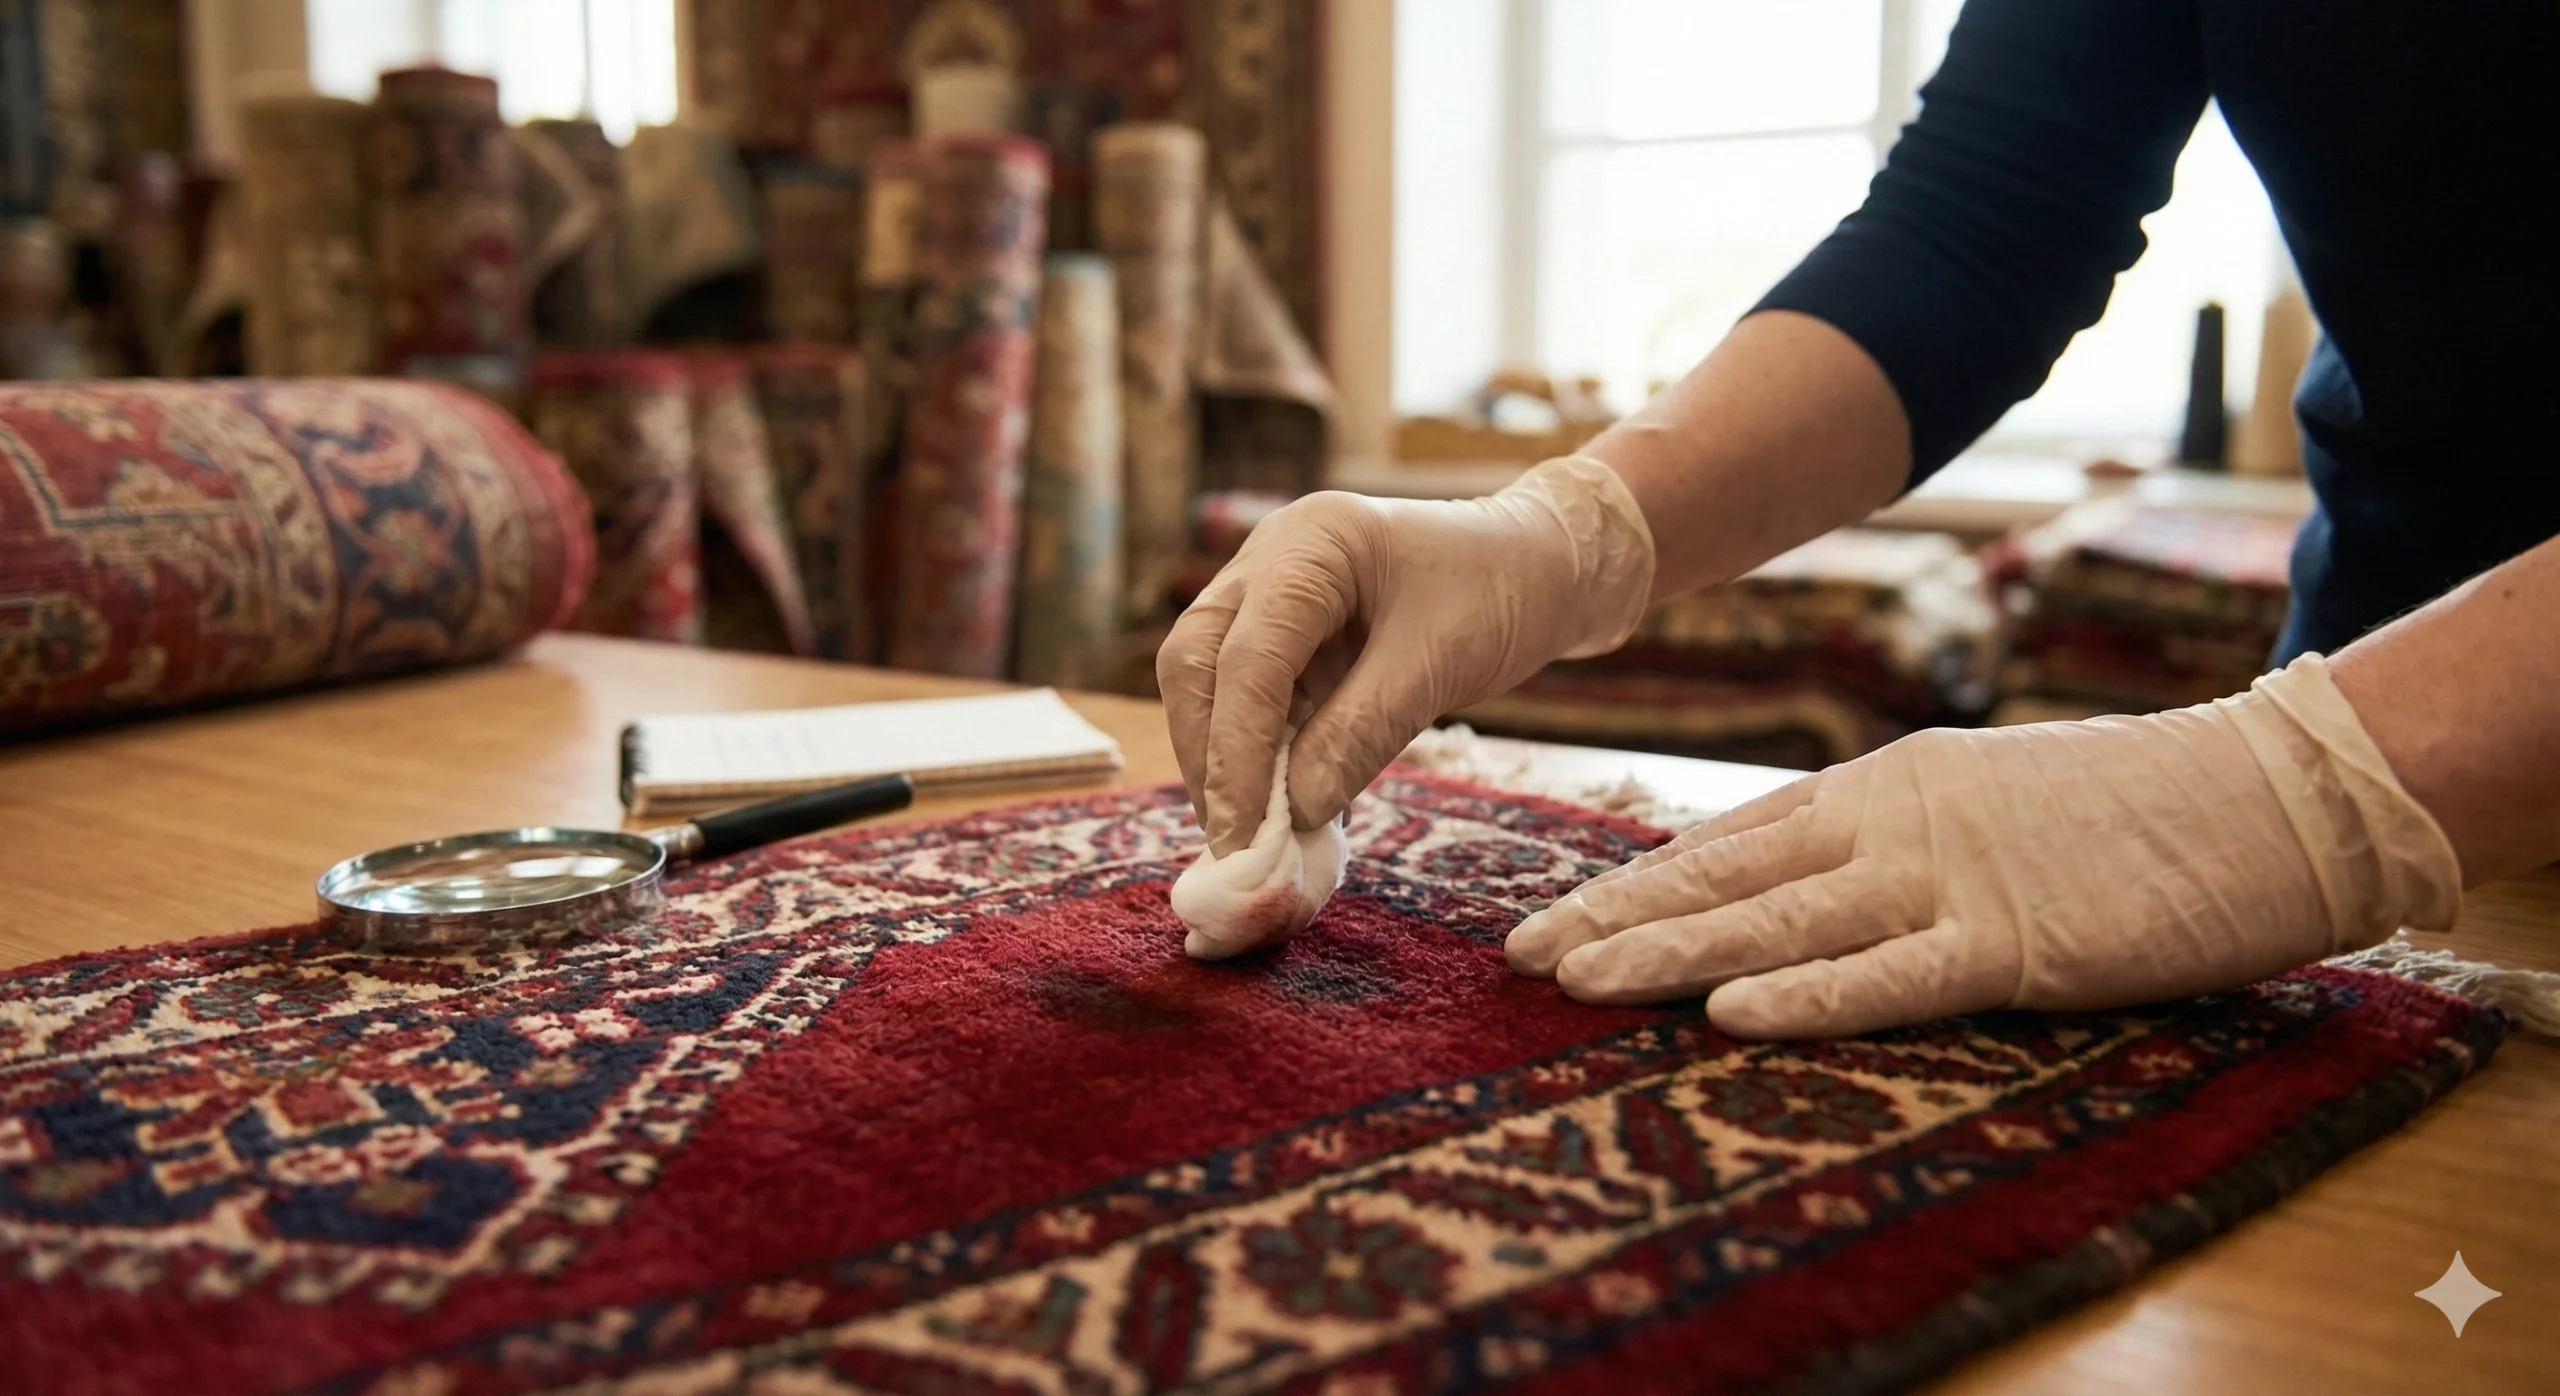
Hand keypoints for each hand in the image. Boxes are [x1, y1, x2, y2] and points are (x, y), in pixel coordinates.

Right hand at [1159, 457, 1654, 853]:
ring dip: (1225, 766)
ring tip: (1258, 840)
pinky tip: (1283, 812)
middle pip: (1195, 664)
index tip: (1247, 833)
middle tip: (1238, 844)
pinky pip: (1249, 703)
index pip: (1245, 656)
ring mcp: (1267, 597)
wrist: (1537, 566)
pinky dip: (1259, 760)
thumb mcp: (1439, 665)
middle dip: (1211, 759)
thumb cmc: (1500, 594)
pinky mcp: (1284, 639)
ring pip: (1208, 687)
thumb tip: (1293, 812)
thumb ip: (1361, 733)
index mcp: (1309, 543)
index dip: (1238, 751)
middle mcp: (1269, 561)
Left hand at [1505, 655, 2463, 1036]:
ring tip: (1572, 979)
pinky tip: (1728, 1014)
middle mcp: (1891, 823)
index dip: (1636, 881)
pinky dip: (1808, 998)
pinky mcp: (2015, 939)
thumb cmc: (2128, 809)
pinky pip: (1892, 976)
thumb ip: (1892, 838)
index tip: (1554, 914)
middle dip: (1614, 916)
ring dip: (1667, 952)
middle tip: (1516, 956)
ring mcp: (1947, 878)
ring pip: (1777, 922)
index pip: (1730, 840)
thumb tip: (1807, 877)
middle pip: (1725, 876)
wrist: (2266, 793)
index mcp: (1882, 788)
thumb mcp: (1981, 801)